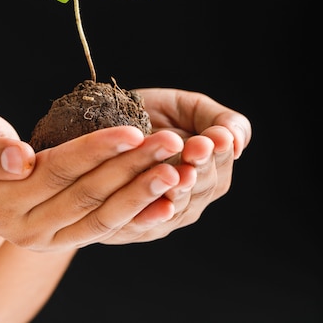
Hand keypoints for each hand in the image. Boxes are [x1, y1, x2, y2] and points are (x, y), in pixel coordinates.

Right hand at [0, 109, 187, 250]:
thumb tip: (18, 160)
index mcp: (1, 199)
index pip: (57, 169)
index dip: (96, 150)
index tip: (133, 131)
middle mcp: (26, 226)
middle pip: (88, 193)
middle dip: (132, 166)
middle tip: (171, 143)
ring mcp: (47, 238)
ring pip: (102, 214)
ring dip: (142, 192)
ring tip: (177, 169)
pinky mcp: (64, 239)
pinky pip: (106, 229)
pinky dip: (137, 217)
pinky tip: (167, 203)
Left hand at [101, 88, 251, 243]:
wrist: (97, 121)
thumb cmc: (147, 112)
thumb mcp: (187, 107)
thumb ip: (219, 119)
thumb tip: (239, 141)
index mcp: (206, 173)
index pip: (220, 169)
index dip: (218, 154)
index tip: (214, 138)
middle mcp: (187, 199)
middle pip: (202, 188)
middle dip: (200, 168)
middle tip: (197, 148)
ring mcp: (160, 216)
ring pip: (176, 208)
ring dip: (179, 190)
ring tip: (179, 172)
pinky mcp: (128, 227)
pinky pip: (142, 225)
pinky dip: (151, 217)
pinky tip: (160, 205)